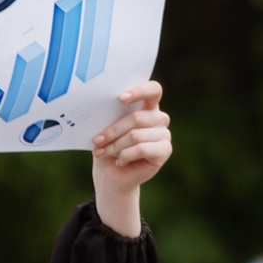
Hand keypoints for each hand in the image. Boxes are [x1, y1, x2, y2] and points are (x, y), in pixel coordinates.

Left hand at [93, 80, 171, 236]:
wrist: (113, 173)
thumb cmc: (108, 146)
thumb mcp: (106, 129)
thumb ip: (110, 117)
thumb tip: (101, 109)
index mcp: (146, 105)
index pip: (153, 90)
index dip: (139, 91)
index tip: (120, 98)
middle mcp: (158, 118)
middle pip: (136, 117)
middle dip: (113, 130)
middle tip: (97, 140)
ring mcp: (164, 134)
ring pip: (136, 135)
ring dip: (115, 145)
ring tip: (102, 152)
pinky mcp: (165, 150)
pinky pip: (144, 148)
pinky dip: (127, 155)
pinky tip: (120, 161)